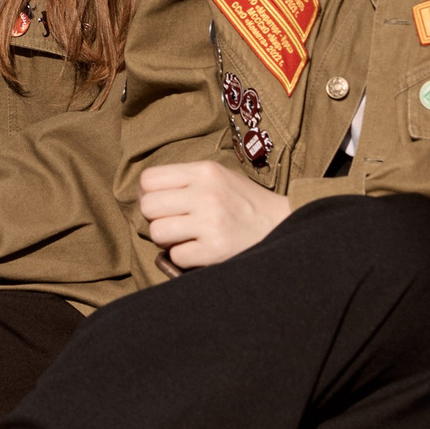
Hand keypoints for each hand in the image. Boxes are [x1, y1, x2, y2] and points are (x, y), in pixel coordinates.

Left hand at [138, 160, 293, 268]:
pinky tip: (199, 250)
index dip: (150, 194)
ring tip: (185, 237)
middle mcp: (206, 194)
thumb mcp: (220, 176)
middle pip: (148, 206)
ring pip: (157, 232)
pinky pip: (176, 256)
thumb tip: (146, 192)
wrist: (283, 225)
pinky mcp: (215, 250)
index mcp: (205, 171)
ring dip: (167, 240)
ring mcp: (211, 223)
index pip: (149, 179)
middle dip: (155, 218)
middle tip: (172, 222)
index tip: (162, 203)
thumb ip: (186, 179)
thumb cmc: (245, 202)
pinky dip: (183, 257)